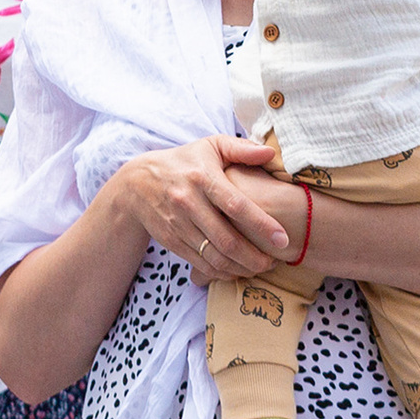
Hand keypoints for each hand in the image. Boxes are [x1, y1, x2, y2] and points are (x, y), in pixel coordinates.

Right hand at [110, 135, 287, 277]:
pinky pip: (201, 264)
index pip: (235, 205)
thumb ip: (241, 148)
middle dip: (255, 257)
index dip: (261, 225)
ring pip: (214, 257)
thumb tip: (270, 153)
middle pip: (226, 239)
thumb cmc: (184, 162)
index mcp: (202, 177)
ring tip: (261, 268)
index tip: (283, 239)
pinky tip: (238, 269)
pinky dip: (223, 272)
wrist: (137, 183)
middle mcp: (188, 202)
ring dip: (241, 268)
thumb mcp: (210, 146)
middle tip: (276, 261)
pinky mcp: (171, 241)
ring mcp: (178, 224)